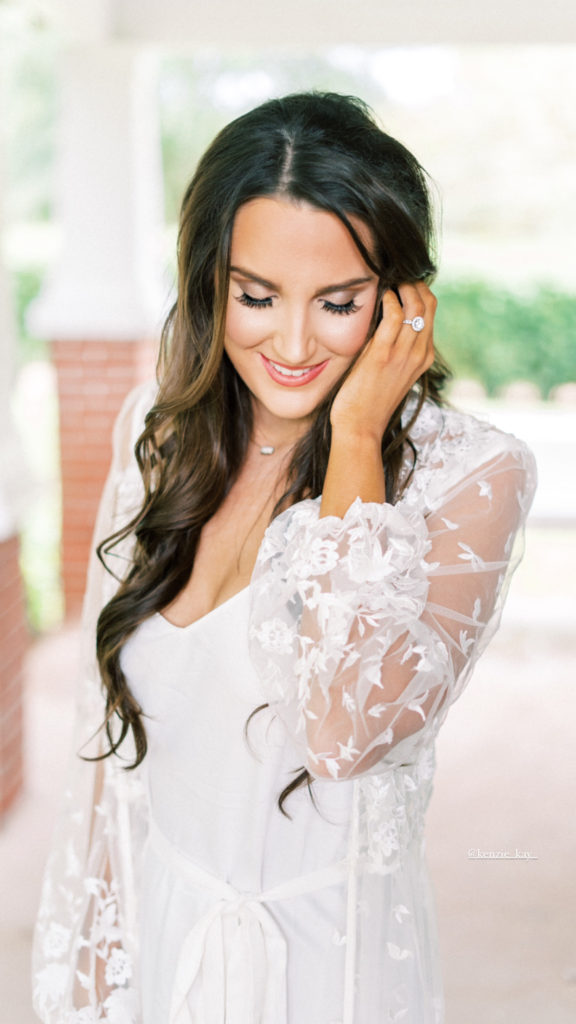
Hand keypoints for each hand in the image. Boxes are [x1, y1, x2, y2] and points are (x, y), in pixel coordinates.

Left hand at [329, 282, 436, 443]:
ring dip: (401, 287)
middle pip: (428, 303)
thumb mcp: (390, 372)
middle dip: (414, 283)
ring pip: (415, 306)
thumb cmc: (369, 402)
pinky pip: (393, 315)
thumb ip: (393, 349)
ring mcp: (404, 354)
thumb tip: (382, 322)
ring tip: (386, 281)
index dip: (418, 291)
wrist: (361, 428)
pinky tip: (379, 297)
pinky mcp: (383, 355)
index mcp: (424, 357)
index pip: (430, 312)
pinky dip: (388, 299)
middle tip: (394, 276)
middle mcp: (419, 353)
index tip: (401, 282)